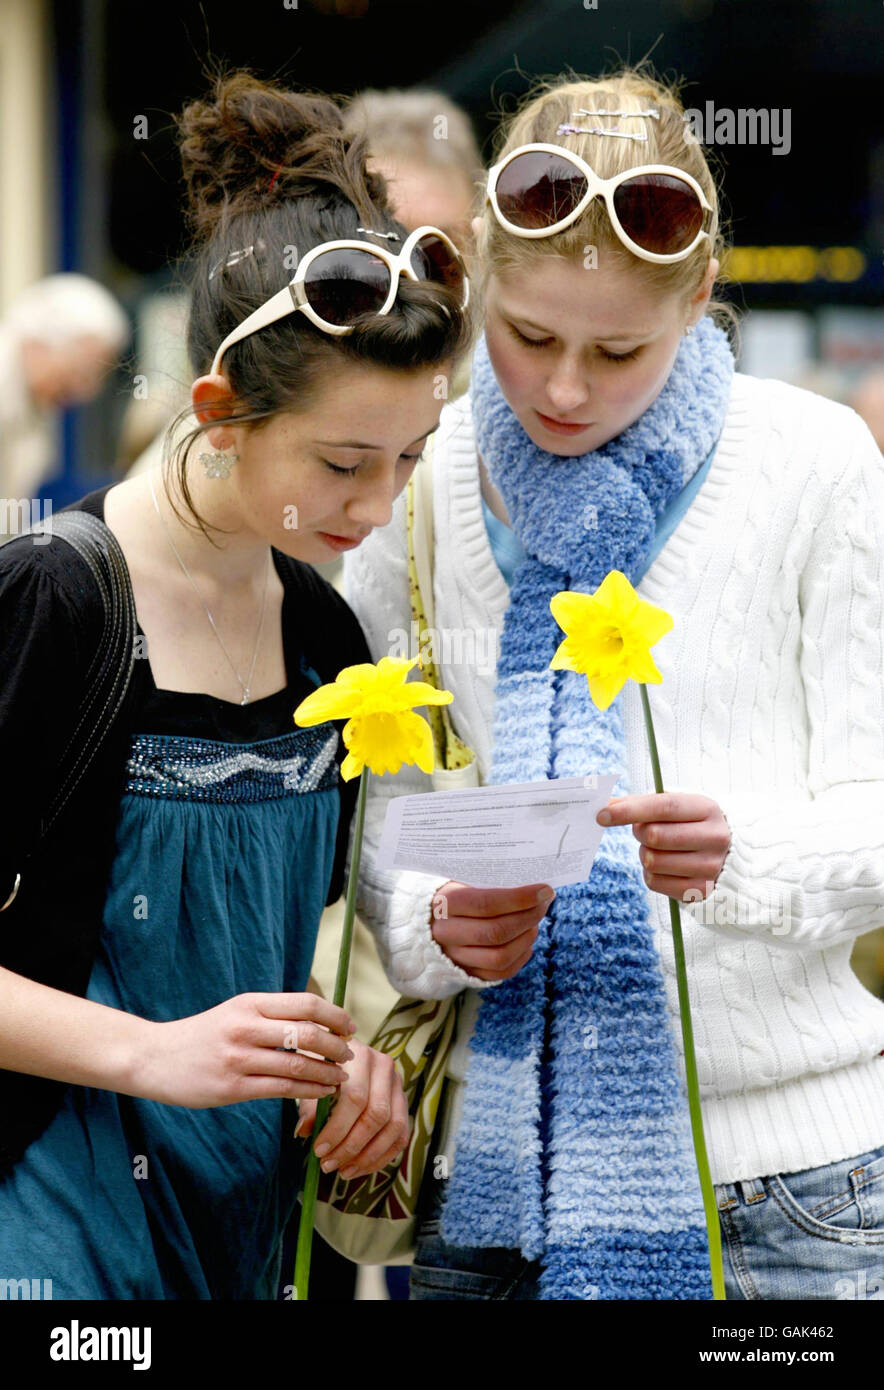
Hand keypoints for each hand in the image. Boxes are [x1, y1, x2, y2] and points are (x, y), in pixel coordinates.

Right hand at [138, 992, 355, 1107]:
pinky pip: (281, 1089)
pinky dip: (308, 1090)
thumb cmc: (202, 1035)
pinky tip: (321, 1092)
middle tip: (350, 1055)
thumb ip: (271, 1014)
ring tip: (341, 1077)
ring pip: (298, 1065)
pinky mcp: (232, 1087)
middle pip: (308, 1033)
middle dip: (337, 1046)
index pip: (305, 1004)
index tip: (349, 1027)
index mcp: (250, 1003)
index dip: (335, 1016)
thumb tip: (317, 1020)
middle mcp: (246, 1026)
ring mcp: (239, 1058)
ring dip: (327, 1072)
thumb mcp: (235, 1011)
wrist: (153, 1057)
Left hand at [294, 1039, 408, 1179]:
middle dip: (352, 1146)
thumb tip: (304, 1131)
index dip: (338, 1129)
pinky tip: (360, 1168)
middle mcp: (384, 1067)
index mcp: (360, 1056)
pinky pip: (401, 1136)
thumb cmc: (322, 1068)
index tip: (319, 1151)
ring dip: (368, 1156)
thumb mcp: (312, 1079)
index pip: (355, 1098)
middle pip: (377, 1114)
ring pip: (394, 1127)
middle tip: (329, 1165)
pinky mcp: (403, 1102)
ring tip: (343, 1171)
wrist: (341, 1053)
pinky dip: (382, 1157)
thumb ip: (309, 1104)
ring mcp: (398, 1084)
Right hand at [430, 881, 554, 981]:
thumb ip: (491, 885)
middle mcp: (445, 933)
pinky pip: (499, 973)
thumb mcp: (461, 882)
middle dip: (528, 917)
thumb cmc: (453, 895)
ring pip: (499, 957)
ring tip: (535, 922)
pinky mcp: (465, 974)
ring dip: (526, 938)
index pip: (486, 903)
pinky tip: (527, 940)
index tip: (544, 890)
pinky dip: (521, 957)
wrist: (424, 921)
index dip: (519, 898)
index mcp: (443, 904)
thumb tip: (534, 888)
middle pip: (495, 932)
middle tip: (544, 904)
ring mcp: (453, 957)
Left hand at [597, 793, 730, 902]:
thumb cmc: (689, 825)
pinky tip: (663, 866)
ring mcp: (711, 866)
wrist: (726, 856)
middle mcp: (715, 837)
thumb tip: (604, 804)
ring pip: (652, 861)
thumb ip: (639, 803)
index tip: (602, 814)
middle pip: (655, 836)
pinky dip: (650, 873)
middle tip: (644, 831)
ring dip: (644, 854)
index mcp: (707, 809)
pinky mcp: (701, 890)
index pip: (664, 807)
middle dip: (639, 833)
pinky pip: (655, 882)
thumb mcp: (674, 807)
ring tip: (658, 849)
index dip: (630, 810)